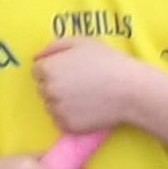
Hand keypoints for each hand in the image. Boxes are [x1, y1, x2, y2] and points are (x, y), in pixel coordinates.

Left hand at [32, 38, 167, 136]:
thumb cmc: (107, 61)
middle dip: (56, 84)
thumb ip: (54, 46)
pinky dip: (70, 116)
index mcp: (48, 68)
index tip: (71, 69)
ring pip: (51, 105)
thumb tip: (37, 56)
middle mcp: (48, 90)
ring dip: (62, 101)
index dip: (54, 68)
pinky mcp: (67, 126)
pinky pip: (61, 120)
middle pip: (43, 88)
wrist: (130, 90)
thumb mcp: (81, 42)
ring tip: (86, 95)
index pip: (37, 70)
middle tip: (80, 82)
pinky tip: (87, 108)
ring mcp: (57, 110)